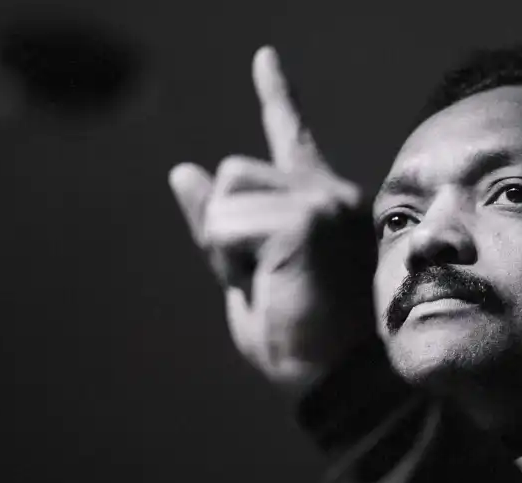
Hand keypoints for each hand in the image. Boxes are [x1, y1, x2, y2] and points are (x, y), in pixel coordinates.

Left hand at [168, 46, 376, 390]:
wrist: (339, 385)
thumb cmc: (303, 344)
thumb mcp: (247, 278)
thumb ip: (219, 225)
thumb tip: (182, 169)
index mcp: (319, 205)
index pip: (291, 137)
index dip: (276, 95)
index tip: (263, 58)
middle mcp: (328, 193)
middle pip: (232, 173)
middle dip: (225, 228)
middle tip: (266, 280)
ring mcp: (322, 201)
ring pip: (225, 195)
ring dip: (228, 246)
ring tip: (277, 285)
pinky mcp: (308, 218)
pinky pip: (226, 226)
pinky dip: (231, 262)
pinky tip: (277, 286)